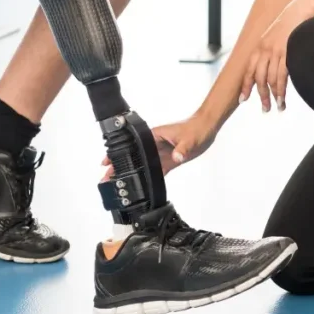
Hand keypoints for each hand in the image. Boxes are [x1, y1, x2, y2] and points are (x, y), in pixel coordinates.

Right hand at [100, 115, 217, 179]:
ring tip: (118, 182)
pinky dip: (147, 177)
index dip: (118, 153)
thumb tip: (177, 157)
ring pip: (142, 164)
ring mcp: (160, 152)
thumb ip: (182, 149)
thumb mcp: (189, 139)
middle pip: (133, 156)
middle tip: (107, 177)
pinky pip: (155, 170)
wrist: (206, 128)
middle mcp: (154, 144)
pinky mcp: (168, 160)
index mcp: (154, 135)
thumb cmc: (196, 128)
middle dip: (120, 165)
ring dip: (131, 172)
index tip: (106, 161)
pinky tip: (140, 185)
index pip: (131, 144)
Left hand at [242, 0, 313, 111]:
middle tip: (264, 109)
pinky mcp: (287, 51)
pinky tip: (282, 99)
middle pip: (258, 77)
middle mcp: (265, 49)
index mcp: (260, 46)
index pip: (249, 69)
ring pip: (269, 79)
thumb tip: (273, 64)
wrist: (303, 8)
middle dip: (260, 95)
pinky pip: (281, 76)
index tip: (243, 99)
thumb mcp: (278, 36)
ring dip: (272, 96)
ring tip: (276, 108)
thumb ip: (273, 50)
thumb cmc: (294, 23)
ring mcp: (276, 50)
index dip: (246, 85)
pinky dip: (280, 90)